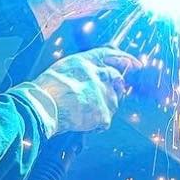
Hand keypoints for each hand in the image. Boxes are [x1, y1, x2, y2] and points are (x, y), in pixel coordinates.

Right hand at [17, 46, 141, 134]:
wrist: (43, 105)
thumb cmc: (46, 89)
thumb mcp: (62, 68)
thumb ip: (81, 68)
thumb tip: (92, 73)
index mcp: (86, 61)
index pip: (110, 54)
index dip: (124, 58)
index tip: (136, 64)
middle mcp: (99, 74)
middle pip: (117, 79)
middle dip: (116, 88)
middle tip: (103, 98)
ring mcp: (103, 93)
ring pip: (113, 101)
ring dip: (103, 107)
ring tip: (83, 111)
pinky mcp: (103, 112)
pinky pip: (105, 121)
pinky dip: (96, 124)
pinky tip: (82, 122)